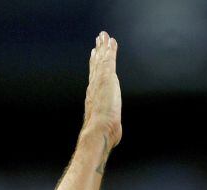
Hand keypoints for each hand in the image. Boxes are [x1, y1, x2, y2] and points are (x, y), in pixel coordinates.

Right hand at [83, 31, 121, 147]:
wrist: (98, 131)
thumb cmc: (102, 134)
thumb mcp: (106, 128)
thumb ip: (109, 127)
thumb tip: (113, 135)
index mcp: (93, 97)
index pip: (94, 78)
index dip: (94, 67)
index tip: (94, 57)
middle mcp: (94, 86)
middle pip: (95, 66)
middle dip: (97, 53)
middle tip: (97, 41)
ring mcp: (100, 81)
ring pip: (101, 60)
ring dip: (103, 47)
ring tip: (104, 36)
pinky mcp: (107, 78)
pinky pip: (109, 60)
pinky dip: (110, 50)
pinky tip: (112, 41)